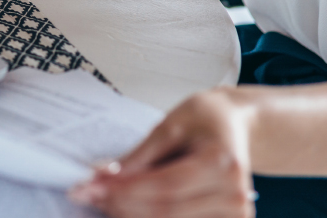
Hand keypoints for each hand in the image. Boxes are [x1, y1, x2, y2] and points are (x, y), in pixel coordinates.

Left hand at [69, 90, 256, 217]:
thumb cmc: (207, 118)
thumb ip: (140, 155)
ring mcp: (236, 215)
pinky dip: (151, 216)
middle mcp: (234, 195)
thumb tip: (105, 176)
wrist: (238, 125)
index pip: (165, 186)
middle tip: (88, 194)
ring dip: (132, 214)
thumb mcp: (171, 124)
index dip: (124, 190)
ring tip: (104, 199)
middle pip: (166, 211)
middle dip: (121, 204)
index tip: (89, 187)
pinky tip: (128, 207)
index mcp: (222, 163)